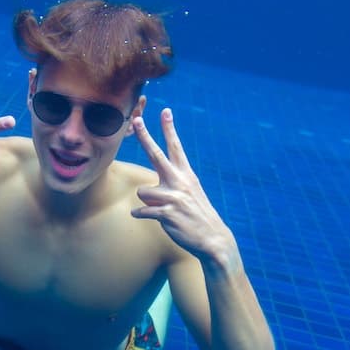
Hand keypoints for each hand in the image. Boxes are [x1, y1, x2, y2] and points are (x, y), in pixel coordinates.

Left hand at [131, 108, 235, 261]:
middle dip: (145, 136)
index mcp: (186, 175)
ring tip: (160, 210)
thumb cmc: (197, 215)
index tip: (164, 111)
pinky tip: (143, 217)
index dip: (169, 129)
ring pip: (143, 191)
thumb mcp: (190, 194)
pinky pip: (142, 210)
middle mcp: (180, 182)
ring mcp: (174, 197)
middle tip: (137, 120)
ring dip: (146, 201)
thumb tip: (147, 188)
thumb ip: (172, 185)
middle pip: (157, 155)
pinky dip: (140, 214)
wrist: (212, 238)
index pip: (176, 148)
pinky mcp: (167, 213)